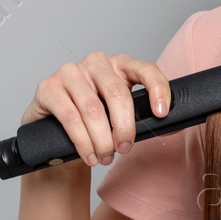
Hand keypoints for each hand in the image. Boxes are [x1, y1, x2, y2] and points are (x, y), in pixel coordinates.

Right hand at [21, 52, 170, 168]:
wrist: (57, 136)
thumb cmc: (96, 124)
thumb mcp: (122, 118)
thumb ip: (145, 117)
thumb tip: (172, 126)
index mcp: (120, 65)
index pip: (146, 69)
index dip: (157, 90)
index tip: (161, 113)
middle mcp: (96, 63)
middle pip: (118, 94)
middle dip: (124, 127)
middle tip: (124, 148)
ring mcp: (70, 71)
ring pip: (93, 109)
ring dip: (101, 139)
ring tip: (105, 157)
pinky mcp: (48, 86)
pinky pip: (69, 116)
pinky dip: (82, 141)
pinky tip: (88, 155)